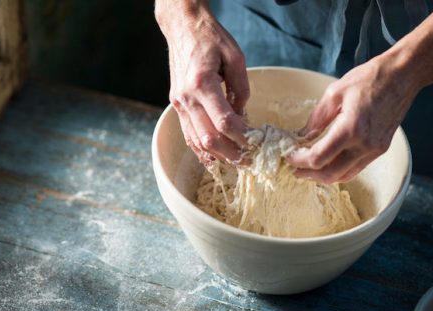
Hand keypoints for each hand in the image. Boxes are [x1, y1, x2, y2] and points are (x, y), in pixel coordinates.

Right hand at [156, 2, 250, 164]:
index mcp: (202, 83)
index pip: (224, 121)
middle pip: (209, 138)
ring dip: (217, 155)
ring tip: (235, 162)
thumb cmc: (210, 38)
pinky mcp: (176, 105)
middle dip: (231, 153)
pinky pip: (187, 134)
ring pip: (196, 141)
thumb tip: (243, 115)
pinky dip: (200, 149)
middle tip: (249, 160)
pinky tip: (213, 158)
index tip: (255, 141)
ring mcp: (178, 103)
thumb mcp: (235, 57)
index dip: (241, 137)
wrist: (182, 27)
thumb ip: (241, 88)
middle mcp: (187, 97)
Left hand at [286, 55, 421, 182]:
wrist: (402, 76)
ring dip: (324, 176)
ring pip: (344, 176)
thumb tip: (302, 137)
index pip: (319, 157)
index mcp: (351, 128)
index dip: (299, 160)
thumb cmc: (370, 79)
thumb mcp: (334, 93)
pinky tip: (328, 163)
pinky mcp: (380, 149)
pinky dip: (339, 170)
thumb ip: (316, 119)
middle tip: (294, 170)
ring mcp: (375, 149)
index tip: (289, 156)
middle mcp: (365, 144)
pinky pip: (356, 169)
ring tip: (308, 170)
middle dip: (308, 174)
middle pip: (330, 174)